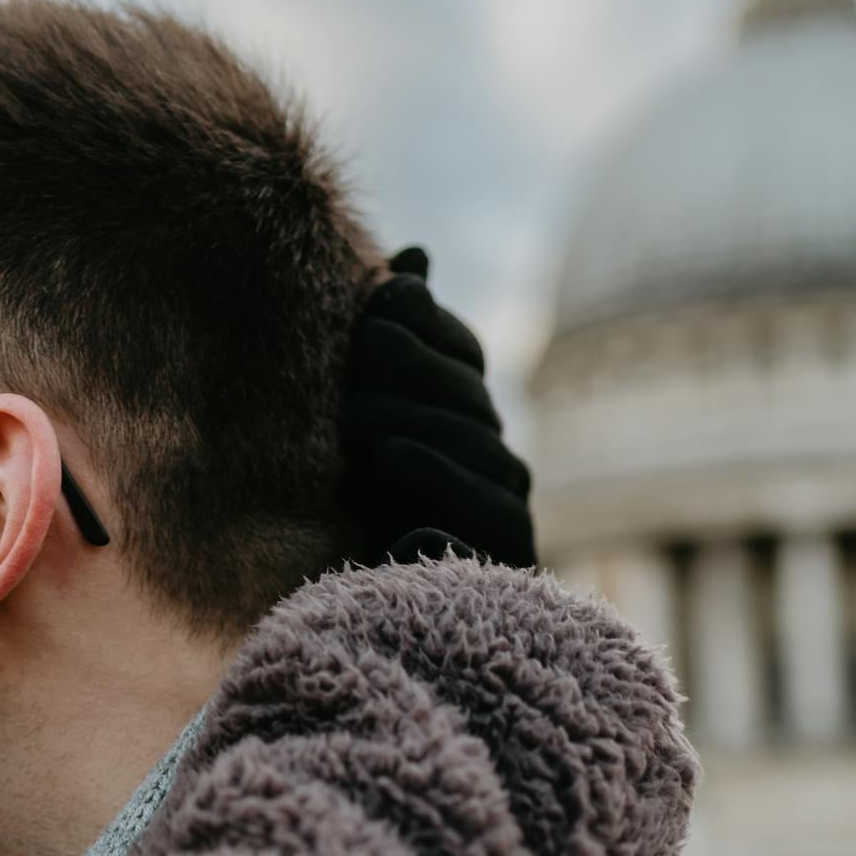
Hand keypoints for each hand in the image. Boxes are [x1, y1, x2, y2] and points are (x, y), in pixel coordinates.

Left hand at [340, 246, 537, 569]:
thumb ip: (393, 337)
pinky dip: (440, 544)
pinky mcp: (494, 578)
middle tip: (353, 378)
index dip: (423, 325)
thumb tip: (415, 254)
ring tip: (368, 446)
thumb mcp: (362, 410)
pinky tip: (401, 537)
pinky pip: (475, 554)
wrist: (357, 601)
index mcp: (462, 413)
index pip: (460, 353)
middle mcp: (496, 462)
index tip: (373, 304)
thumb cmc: (353, 495)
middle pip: (469, 405)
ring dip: (423, 453)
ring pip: (483, 468)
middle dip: (411, 383)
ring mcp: (502, 520)